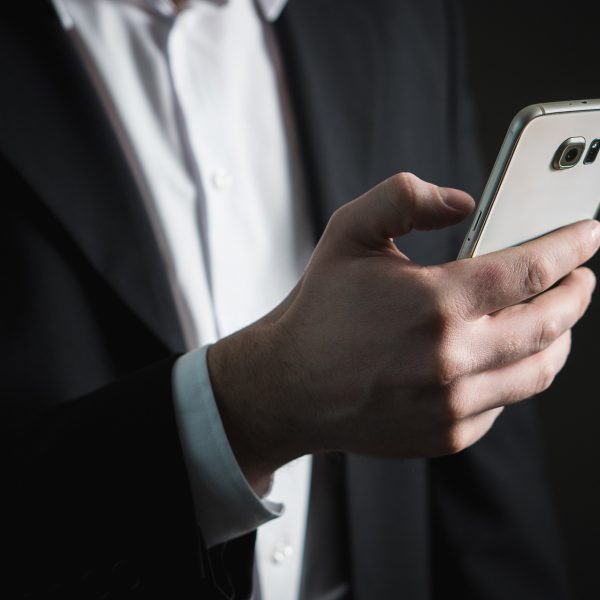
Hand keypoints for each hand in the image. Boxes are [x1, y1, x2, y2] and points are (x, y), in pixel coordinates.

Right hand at [208, 173, 598, 491]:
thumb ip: (404, 197)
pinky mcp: (448, 434)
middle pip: (551, 323)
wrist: (292, 386)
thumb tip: (465, 203)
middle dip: (577, 295)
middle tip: (580, 278)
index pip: (531, 269)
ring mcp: (453, 404)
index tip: (587, 235)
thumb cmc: (321, 309)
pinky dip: (514, 373)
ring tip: (553, 318)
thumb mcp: (349, 233)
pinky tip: (496, 356)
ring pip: (539, 370)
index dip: (570, 247)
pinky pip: (505, 401)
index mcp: (433, 301)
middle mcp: (451, 358)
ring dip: (558, 338)